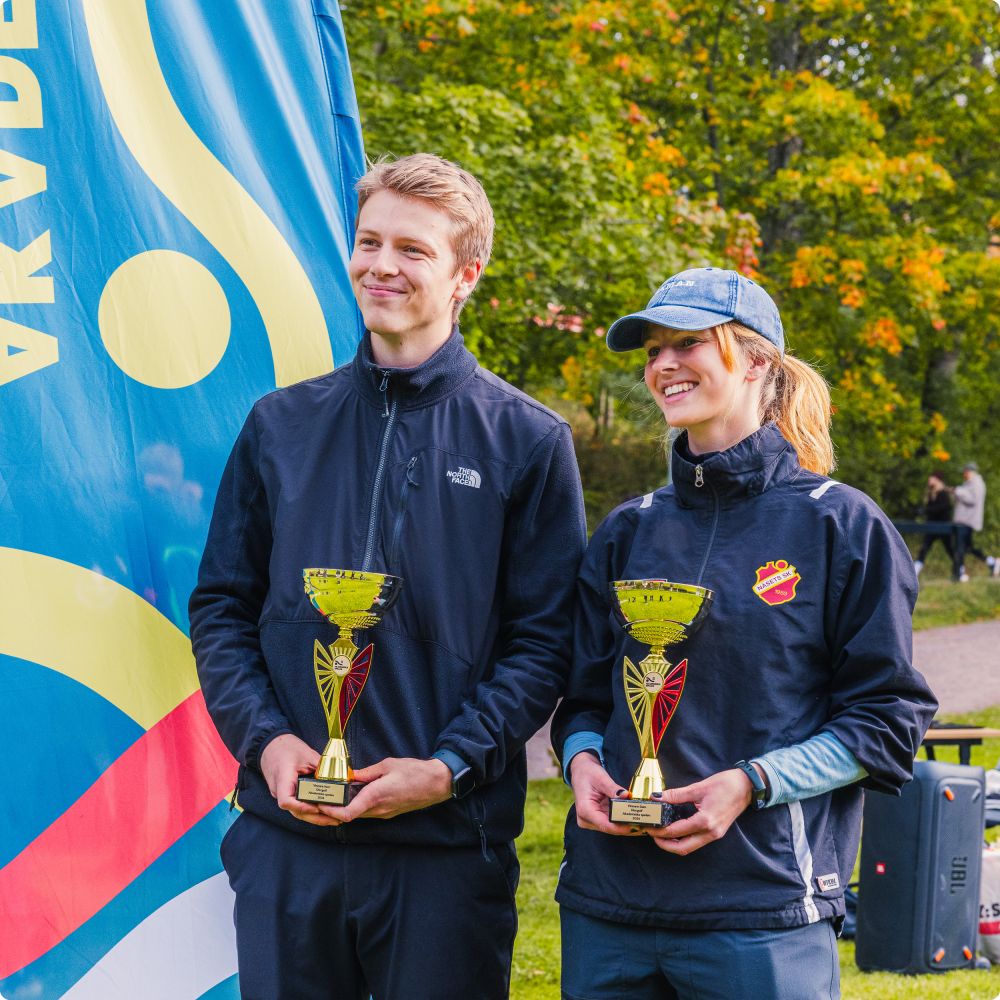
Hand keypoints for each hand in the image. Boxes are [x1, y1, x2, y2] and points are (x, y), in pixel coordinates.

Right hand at [259, 733, 343, 826]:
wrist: (270, 745)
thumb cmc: (286, 747)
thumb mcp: (306, 753)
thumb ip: (320, 766)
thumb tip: (338, 777)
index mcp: (282, 779)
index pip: (286, 801)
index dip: (302, 807)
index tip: (317, 807)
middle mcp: (279, 790)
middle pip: (295, 811)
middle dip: (315, 818)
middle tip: (334, 820)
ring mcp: (281, 793)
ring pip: (297, 811)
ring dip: (314, 817)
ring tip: (333, 819)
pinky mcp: (286, 792)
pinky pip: (297, 805)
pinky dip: (309, 809)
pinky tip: (323, 811)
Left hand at [321, 757, 452, 821]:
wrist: (436, 783)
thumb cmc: (414, 772)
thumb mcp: (388, 765)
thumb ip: (367, 772)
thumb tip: (350, 776)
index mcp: (376, 796)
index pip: (348, 813)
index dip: (331, 812)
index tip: (321, 804)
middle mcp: (379, 809)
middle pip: (350, 815)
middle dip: (334, 809)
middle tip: (323, 798)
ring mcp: (385, 813)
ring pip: (359, 815)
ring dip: (346, 808)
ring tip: (336, 796)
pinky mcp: (390, 813)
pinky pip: (369, 813)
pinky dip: (358, 806)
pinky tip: (355, 796)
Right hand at [569, 751, 639, 835]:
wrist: (580, 771)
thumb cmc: (587, 773)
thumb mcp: (600, 778)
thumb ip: (613, 789)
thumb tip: (627, 796)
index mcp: (585, 810)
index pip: (605, 825)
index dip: (621, 827)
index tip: (635, 824)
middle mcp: (586, 819)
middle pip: (610, 828)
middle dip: (626, 825)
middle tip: (643, 821)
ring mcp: (591, 821)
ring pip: (612, 827)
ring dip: (625, 823)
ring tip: (640, 818)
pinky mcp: (596, 819)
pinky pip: (611, 822)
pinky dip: (621, 820)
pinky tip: (632, 816)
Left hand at [647, 767, 756, 855]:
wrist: (747, 786)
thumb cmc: (725, 784)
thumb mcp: (698, 787)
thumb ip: (677, 794)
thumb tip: (657, 797)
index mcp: (706, 820)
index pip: (677, 831)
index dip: (660, 831)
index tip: (649, 827)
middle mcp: (711, 832)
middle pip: (683, 848)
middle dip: (665, 845)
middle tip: (652, 835)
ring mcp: (715, 834)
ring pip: (690, 847)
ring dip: (674, 844)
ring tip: (661, 834)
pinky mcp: (716, 832)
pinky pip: (697, 842)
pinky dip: (684, 840)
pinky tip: (675, 831)